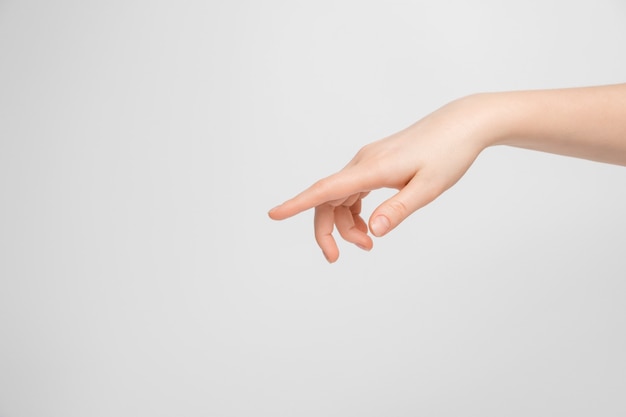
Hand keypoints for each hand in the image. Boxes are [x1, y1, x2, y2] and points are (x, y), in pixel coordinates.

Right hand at [269, 95, 496, 261]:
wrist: (462, 124)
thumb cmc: (449, 153)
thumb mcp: (429, 187)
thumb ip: (398, 209)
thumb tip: (372, 231)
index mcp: (372, 169)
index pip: (325, 190)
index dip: (297, 204)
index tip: (273, 215)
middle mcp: (363, 163)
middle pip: (327, 199)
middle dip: (327, 230)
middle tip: (337, 259)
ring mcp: (368, 161)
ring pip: (340, 196)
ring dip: (345, 223)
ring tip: (368, 244)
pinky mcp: (376, 162)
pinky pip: (352, 190)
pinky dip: (354, 211)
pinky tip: (368, 224)